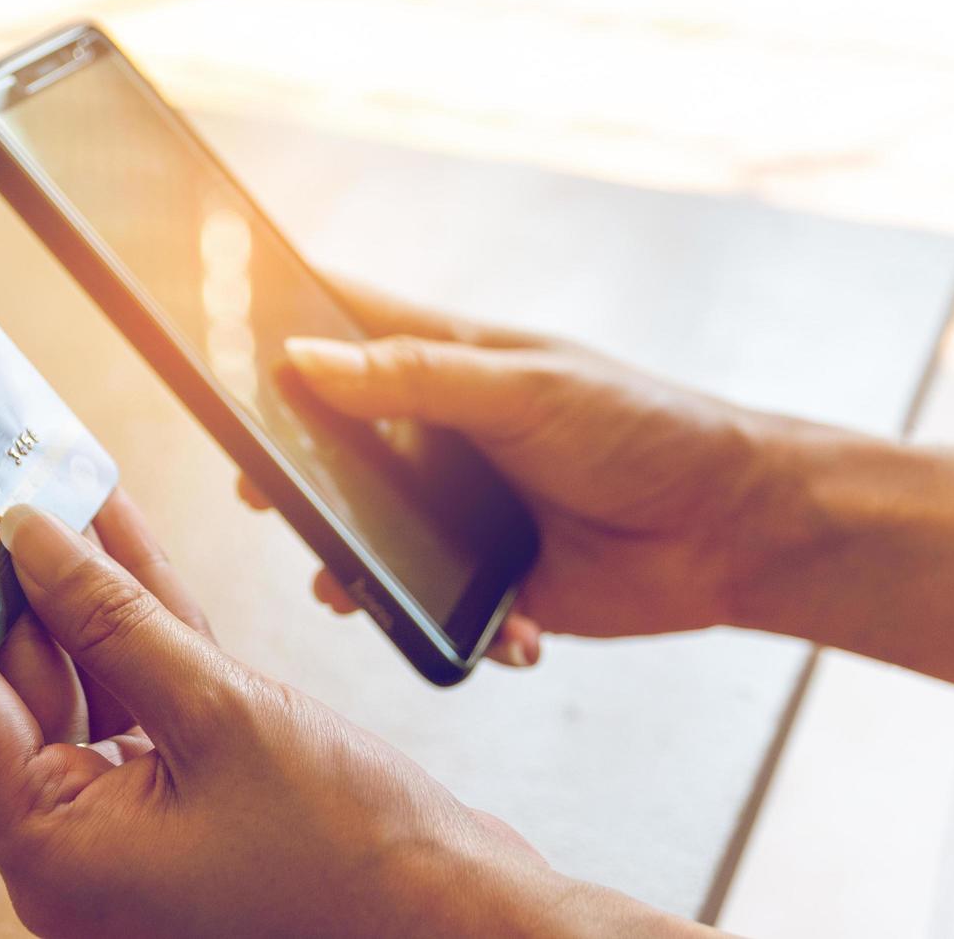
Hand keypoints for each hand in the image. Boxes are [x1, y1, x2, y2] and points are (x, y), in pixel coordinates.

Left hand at [0, 490, 699, 936]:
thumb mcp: (221, 712)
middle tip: (2, 487)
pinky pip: (146, 695)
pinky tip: (121, 540)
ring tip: (62, 487)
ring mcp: (137, 823)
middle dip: (20, 582)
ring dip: (83, 588)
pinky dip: (139, 623)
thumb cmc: (354, 856)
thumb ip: (114, 621)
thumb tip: (32, 542)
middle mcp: (82, 846)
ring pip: (90, 679)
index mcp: (58, 854)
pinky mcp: (190, 796)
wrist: (462, 919)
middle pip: (25, 689)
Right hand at [240, 279, 793, 663]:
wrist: (733, 528)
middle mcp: (441, 438)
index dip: (282, 322)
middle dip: (296, 476)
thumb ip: (415, 378)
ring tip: (349, 590)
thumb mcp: (525, 389)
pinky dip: (463, 628)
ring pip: (371, 543)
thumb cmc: (643, 427)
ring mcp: (460, 513)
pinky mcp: (489, 582)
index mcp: (447, 366)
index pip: (346, 325)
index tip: (219, 330)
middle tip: (259, 493)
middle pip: (335, 447)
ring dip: (357, 572)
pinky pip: (441, 611)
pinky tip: (508, 630)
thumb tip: (305, 359)